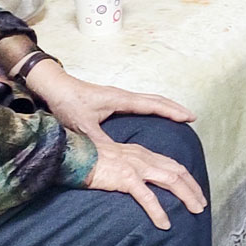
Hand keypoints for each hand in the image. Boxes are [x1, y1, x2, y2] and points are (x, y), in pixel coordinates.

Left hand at [26, 60, 194, 145]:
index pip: (152, 105)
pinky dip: (154, 107)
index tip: (189, 117)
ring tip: (179, 115)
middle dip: (174, 108)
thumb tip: (116, 159)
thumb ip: (100, 142)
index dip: (171, 111)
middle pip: (156, 100)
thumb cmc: (67, 103)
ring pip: (149, 99)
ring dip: (165, 106)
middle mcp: (123, 95)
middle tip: (192, 117)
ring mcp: (118, 96)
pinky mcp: (113, 99)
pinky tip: (155, 114)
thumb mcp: (83, 127)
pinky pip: (140, 102)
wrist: (53, 86)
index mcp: (120, 100)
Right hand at [85, 132, 207, 229]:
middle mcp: (143, 157)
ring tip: (195, 211)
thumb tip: (138, 182)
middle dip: (193, 188)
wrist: (71, 156)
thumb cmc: (88, 161)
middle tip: (202, 204)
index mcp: (141, 152)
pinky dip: (159, 212)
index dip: (187, 178)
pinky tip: (165, 224)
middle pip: (177, 171)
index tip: (195, 190)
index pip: (172, 164)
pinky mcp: (125, 177)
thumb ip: (129, 168)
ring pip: (170, 181)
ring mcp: (136, 166)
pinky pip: (147, 197)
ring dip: (186, 197)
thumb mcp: (115, 161)